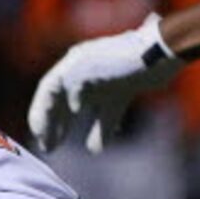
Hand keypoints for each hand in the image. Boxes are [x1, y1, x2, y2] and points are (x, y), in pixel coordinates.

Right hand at [27, 14, 179, 152]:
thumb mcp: (96, 74)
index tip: (38, 133)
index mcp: (75, 63)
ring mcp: (104, 80)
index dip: (40, 112)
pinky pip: (105, 112)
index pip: (49, 89)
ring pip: (82, 108)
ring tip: (60, 146)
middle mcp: (85, 70)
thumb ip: (80, 93)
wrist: (161, 51)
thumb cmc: (127, 59)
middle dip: (52, 124)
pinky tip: (98, 146)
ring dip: (70, 127)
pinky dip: (101, 128)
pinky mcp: (122, 89)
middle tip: (46, 147)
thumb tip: (82, 130)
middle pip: (62, 100)